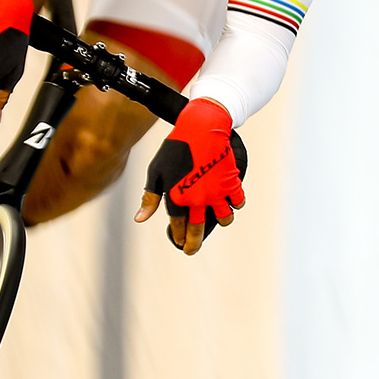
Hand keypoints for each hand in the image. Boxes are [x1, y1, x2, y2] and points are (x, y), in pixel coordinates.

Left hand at [134, 99, 247, 253]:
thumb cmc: (175, 148)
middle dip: (193, 243)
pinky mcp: (231, 183)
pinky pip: (238, 203)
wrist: (201, 128)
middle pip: (197, 230)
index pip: (178, 226)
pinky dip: (235, 205)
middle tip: (191, 250)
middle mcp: (197, 199)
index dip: (179, 236)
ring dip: (220, 221)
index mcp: (177, 197)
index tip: (179, 242)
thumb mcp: (156, 171)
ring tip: (216, 219)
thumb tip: (140, 220)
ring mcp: (217, 193)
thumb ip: (150, 198)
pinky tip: (230, 203)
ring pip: (223, 218)